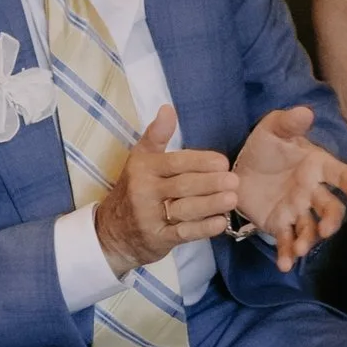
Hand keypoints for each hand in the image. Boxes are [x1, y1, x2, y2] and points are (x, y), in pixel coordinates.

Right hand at [96, 104, 237, 272]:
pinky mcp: (157, 238)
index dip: (200, 161)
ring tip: (232, 199)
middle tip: (234, 181)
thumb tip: (168, 108)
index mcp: (144, 168)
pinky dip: (203, 228)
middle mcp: (144, 191)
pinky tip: (221, 222)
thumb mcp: (141, 159)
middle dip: (210, 183)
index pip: (176, 162)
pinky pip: (183, 232)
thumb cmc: (135, 189)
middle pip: (183, 186)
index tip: (223, 162)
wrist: (112, 231)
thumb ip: (157, 134)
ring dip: (211, 204)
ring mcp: (150, 216)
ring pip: (185, 209)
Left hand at [232, 103, 346, 267]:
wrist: (237, 168)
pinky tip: (284, 264)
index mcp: (317, 166)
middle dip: (332, 220)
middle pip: (331, 208)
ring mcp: (298, 210)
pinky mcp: (280, 225)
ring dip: (308, 241)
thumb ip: (288, 122)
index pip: (341, 175)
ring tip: (298, 249)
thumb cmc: (264, 146)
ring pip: (310, 229)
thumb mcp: (271, 129)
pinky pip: (286, 241)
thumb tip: (306, 112)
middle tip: (327, 229)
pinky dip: (286, 254)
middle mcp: (312, 191)